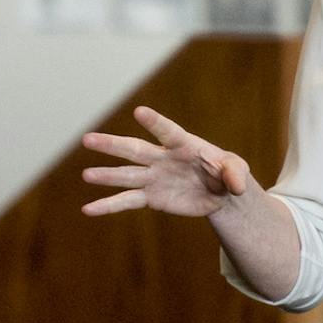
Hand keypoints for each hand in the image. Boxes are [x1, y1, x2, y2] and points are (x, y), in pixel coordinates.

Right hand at [80, 106, 254, 217]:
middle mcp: (162, 158)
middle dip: (112, 145)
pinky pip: (126, 201)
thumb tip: (236, 186)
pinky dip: (107, 206)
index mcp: (183, 145)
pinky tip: (88, 209)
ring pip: (125, 175)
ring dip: (105, 175)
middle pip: (134, 149)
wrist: (217, 193)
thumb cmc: (226, 173)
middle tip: (88, 139)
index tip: (139, 112)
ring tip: (86, 175)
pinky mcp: (150, 197)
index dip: (155, 122)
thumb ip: (235, 174)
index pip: (167, 131)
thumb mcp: (236, 170)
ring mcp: (153, 177)